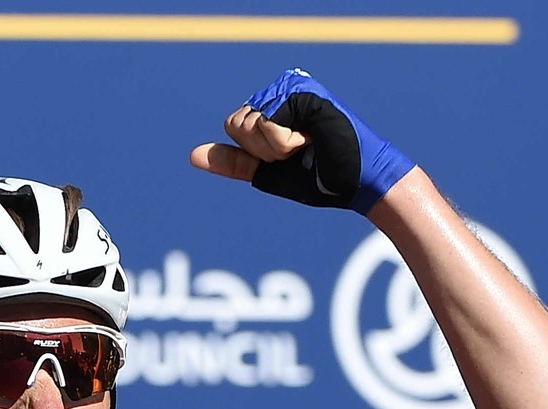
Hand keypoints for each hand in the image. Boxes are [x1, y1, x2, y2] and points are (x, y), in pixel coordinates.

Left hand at [191, 68, 413, 213]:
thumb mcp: (267, 171)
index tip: (289, 155)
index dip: (256, 153)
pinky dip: (285, 142)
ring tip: (308, 143)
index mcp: (270, 104)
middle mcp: (279, 90)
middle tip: (300, 150)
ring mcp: (291, 87)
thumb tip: (192, 155)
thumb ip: (234, 161)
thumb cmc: (318, 176)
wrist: (355, 182)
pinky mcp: (301, 92)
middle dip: (264, 151)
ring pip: (249, 125)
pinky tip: (314, 137)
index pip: (233, 127)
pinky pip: (267, 124)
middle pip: (235, 125)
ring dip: (276, 147)